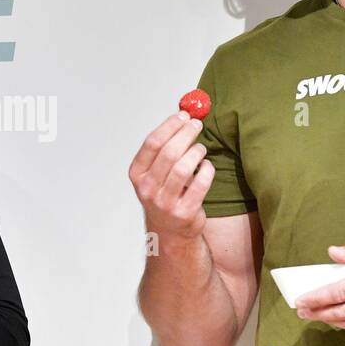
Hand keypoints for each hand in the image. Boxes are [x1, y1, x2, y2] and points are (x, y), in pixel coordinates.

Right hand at [129, 112, 214, 239]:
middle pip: (169, 153)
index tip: (184, 115)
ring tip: (200, 149)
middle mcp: (147, 189)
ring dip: (196, 152)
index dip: (170, 126)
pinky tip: (206, 167)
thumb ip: (165, 146)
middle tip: (197, 125)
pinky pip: (201, 184)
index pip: (152, 143)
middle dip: (186, 134)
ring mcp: (165, 203)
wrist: (170, 230)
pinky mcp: (184, 212)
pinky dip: (207, 170)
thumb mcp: (155, 172)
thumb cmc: (164, 193)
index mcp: (137, 174)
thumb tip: (184, 116)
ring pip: (184, 168)